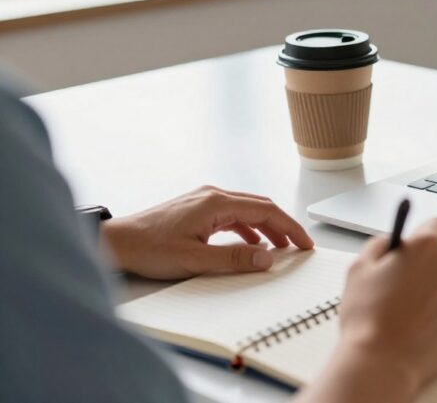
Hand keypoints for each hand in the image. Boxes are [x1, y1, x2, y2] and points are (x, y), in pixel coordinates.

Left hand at [100, 186, 313, 279]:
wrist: (115, 242)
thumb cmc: (148, 248)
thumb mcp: (194, 259)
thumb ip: (234, 258)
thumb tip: (268, 258)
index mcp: (216, 202)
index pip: (266, 211)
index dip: (289, 228)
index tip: (304, 244)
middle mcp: (213, 195)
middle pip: (260, 207)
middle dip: (283, 226)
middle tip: (299, 246)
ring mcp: (204, 200)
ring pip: (247, 210)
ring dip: (266, 228)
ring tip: (280, 248)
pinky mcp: (196, 208)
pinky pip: (232, 215)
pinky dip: (248, 228)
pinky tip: (250, 243)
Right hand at [296, 218, 436, 402]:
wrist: (381, 363)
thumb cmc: (368, 316)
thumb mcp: (359, 268)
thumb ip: (379, 245)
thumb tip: (391, 242)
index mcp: (426, 247)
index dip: (425, 235)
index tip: (415, 247)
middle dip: (426, 268)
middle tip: (401, 288)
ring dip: (433, 294)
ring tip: (406, 314)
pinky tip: (417, 329)